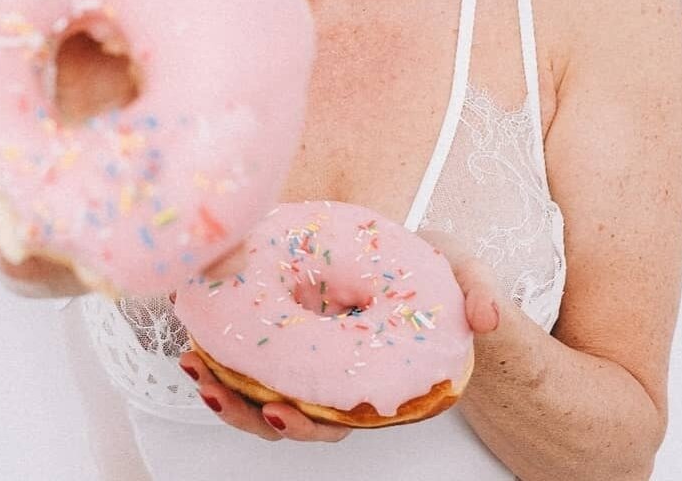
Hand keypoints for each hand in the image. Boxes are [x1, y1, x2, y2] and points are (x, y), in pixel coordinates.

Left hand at [173, 230, 505, 439]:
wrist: (424, 261)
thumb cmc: (440, 276)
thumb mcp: (464, 273)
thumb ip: (479, 291)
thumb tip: (486, 319)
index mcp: (379, 373)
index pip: (340, 412)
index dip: (306, 420)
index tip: (278, 409)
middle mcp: (341, 374)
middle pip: (292, 412)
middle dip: (247, 409)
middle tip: (215, 385)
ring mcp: (314, 356)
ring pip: (264, 393)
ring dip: (226, 388)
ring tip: (196, 366)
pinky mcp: (293, 332)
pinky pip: (254, 357)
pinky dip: (225, 354)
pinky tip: (200, 342)